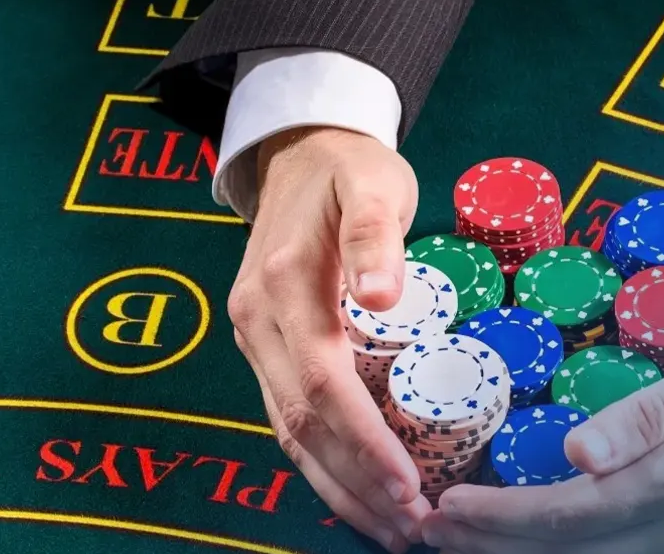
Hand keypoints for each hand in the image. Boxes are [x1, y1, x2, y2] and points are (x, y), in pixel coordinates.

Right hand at [228, 126, 426, 551]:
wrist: (297, 149)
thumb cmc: (347, 167)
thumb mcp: (371, 183)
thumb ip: (374, 235)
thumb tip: (383, 295)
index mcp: (285, 287)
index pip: (324, 385)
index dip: (365, 442)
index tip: (408, 485)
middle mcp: (258, 321)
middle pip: (302, 423)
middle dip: (355, 484)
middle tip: (409, 527)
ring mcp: (254, 336)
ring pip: (288, 429)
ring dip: (337, 485)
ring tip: (388, 526)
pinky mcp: (263, 344)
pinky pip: (286, 414)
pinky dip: (320, 459)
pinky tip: (354, 489)